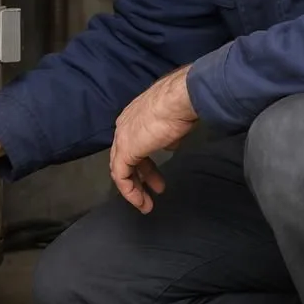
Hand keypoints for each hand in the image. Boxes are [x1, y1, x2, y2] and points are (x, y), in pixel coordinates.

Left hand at [109, 66, 197, 213]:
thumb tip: (170, 143)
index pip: (133, 144)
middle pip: (125, 157)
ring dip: (134, 189)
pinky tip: (140, 201)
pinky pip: (122, 176)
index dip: (144, 163)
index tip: (156, 176)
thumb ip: (168, 135)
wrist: (179, 98)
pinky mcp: (125, 150)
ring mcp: (122, 138)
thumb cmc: (181, 105)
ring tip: (146, 204)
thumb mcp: (173, 123)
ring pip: (121, 169)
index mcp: (134, 117)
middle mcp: (124, 126)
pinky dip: (130, 191)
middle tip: (152, 191)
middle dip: (140, 177)